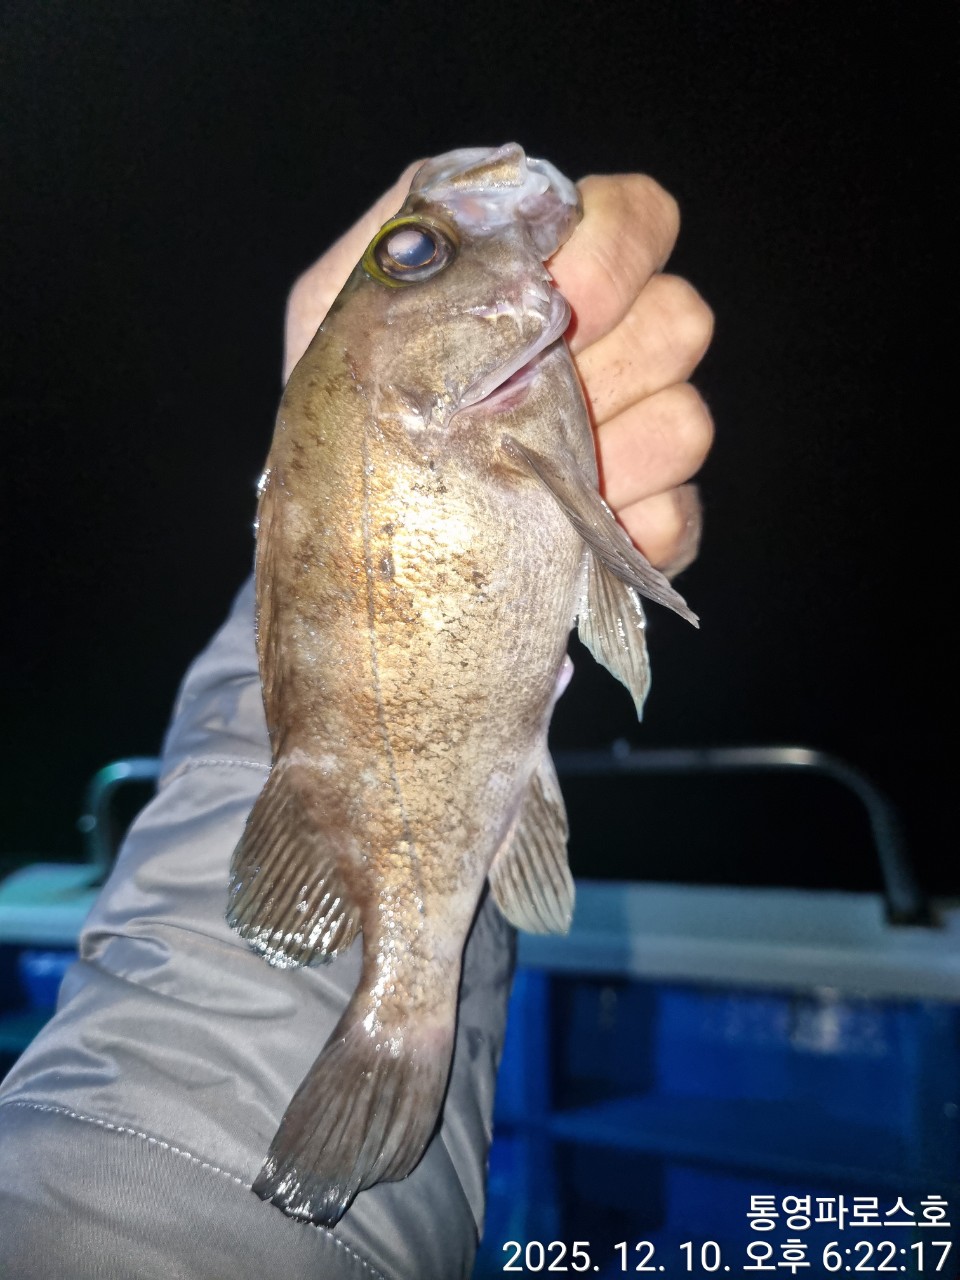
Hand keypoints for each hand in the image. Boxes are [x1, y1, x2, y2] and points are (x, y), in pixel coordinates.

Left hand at [283, 164, 712, 578]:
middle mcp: (617, 346)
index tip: (546, 302)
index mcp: (556, 276)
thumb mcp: (341, 298)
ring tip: (519, 475)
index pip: (641, 218)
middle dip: (601, 365)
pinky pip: (675, 519)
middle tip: (518, 402)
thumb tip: (485, 203)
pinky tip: (556, 536)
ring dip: (603, 455)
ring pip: (685, 423)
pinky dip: (622, 532)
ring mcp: (639, 437)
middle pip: (680, 322)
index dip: (613, 255)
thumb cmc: (346, 399)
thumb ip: (415, 235)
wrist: (345, 514)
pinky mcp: (644, 523)